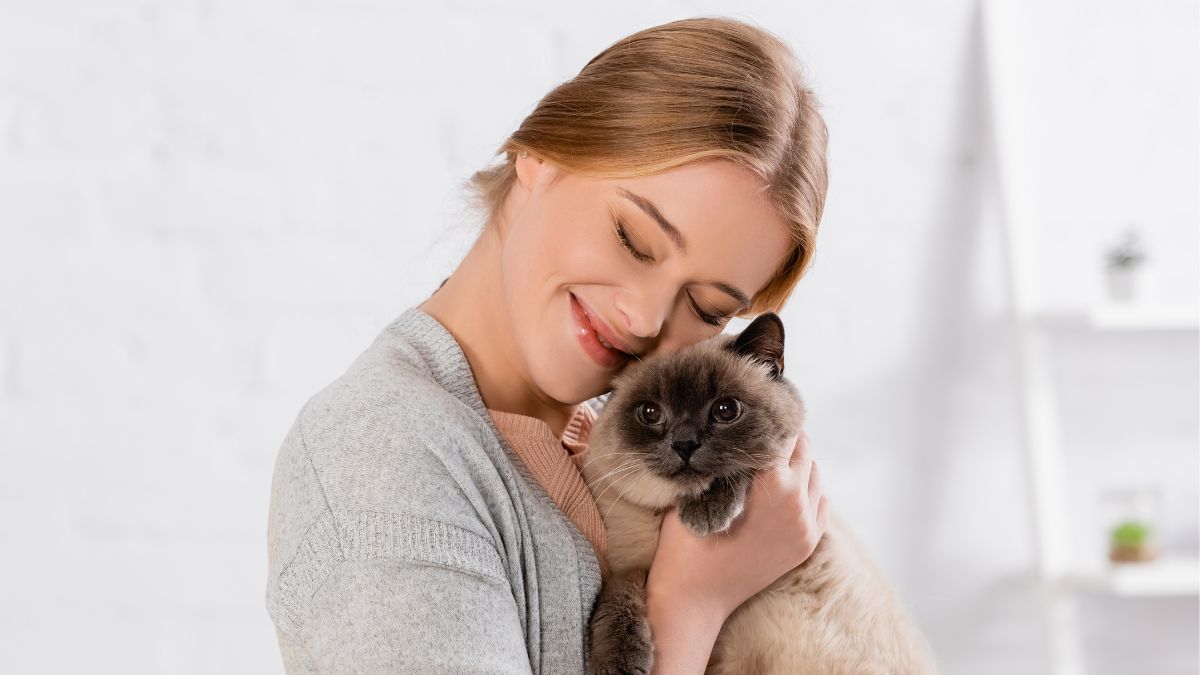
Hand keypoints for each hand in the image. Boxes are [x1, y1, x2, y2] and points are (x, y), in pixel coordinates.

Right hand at [647, 429, 827, 626]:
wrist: (695, 596)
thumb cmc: (687, 539)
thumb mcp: (701, 487)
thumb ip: (727, 461)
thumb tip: (736, 433)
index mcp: (769, 480)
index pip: (781, 431)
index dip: (767, 418)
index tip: (756, 411)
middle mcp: (795, 499)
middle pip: (803, 449)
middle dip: (783, 438)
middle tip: (762, 433)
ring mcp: (805, 524)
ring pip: (815, 475)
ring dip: (797, 464)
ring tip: (772, 461)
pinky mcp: (806, 544)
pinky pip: (820, 503)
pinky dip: (808, 491)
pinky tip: (786, 489)